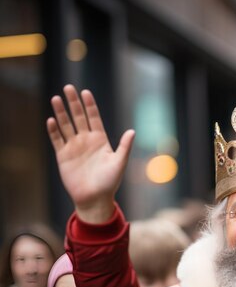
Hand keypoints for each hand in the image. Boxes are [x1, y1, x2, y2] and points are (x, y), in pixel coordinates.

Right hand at [47, 85, 134, 222]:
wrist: (95, 199)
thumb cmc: (110, 182)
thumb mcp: (119, 163)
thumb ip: (124, 146)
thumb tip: (132, 131)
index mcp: (100, 140)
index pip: (94, 118)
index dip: (89, 105)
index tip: (86, 92)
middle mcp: (86, 141)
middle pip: (78, 117)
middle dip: (73, 103)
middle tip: (68, 88)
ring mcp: (74, 147)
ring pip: (66, 125)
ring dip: (61, 113)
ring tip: (56, 98)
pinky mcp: (63, 156)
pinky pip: (57, 140)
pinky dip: (53, 130)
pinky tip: (51, 120)